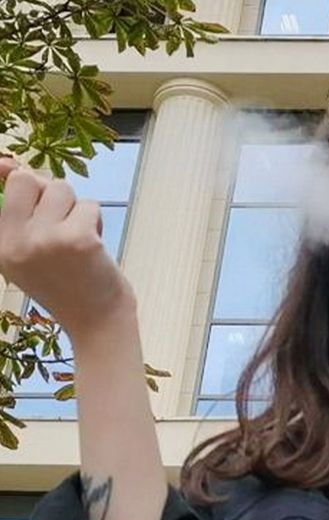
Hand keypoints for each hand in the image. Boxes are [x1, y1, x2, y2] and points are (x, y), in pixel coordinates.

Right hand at [0, 156, 133, 340]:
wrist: (96, 322)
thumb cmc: (67, 284)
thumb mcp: (29, 253)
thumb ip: (22, 214)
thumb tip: (13, 166)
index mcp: (1, 245)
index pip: (9, 188)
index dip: (16, 173)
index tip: (12, 166)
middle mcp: (17, 241)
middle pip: (32, 181)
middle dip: (52, 193)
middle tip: (63, 218)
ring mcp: (46, 239)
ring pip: (64, 190)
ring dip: (78, 209)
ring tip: (79, 238)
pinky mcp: (78, 239)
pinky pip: (90, 206)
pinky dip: (96, 222)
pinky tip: (94, 247)